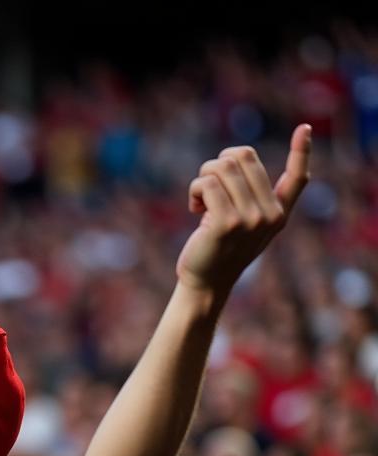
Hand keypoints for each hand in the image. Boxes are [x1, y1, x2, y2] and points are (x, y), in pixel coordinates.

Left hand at [176, 124, 311, 296]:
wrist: (205, 283)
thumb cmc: (220, 249)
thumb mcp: (244, 223)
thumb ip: (251, 197)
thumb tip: (237, 158)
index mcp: (279, 213)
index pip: (298, 179)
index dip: (302, 151)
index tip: (304, 128)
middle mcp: (270, 215)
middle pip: (243, 157)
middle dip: (218, 165)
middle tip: (208, 188)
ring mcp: (250, 219)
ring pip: (222, 166)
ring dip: (203, 177)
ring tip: (200, 200)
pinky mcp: (226, 224)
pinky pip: (207, 184)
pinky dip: (195, 189)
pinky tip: (195, 207)